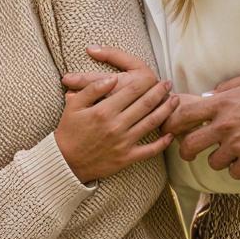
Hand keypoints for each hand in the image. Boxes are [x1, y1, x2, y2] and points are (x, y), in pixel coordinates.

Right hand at [54, 51, 174, 182]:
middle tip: (168, 84)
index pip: (131, 91)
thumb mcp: (74, 106)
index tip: (154, 76)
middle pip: (145, 104)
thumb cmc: (69, 132)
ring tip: (174, 100)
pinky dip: (162, 143)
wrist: (65, 162)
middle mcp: (116, 125)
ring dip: (166, 110)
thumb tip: (112, 79)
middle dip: (159, 92)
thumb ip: (92, 89)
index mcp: (104, 111)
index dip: (146, 82)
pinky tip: (170, 134)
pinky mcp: (127, 158)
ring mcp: (123, 142)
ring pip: (151, 123)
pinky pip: (149, 150)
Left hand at [162, 70, 239, 177]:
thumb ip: (229, 86)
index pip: (183, 115)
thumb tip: (211, 94)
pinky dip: (239, 168)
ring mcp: (237, 146)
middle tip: (190, 152)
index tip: (171, 129)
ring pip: (213, 162)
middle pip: (189, 145)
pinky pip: (233, 172)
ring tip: (233, 152)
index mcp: (222, 104)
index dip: (172, 124)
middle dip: (186, 151)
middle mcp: (224, 126)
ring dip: (220, 159)